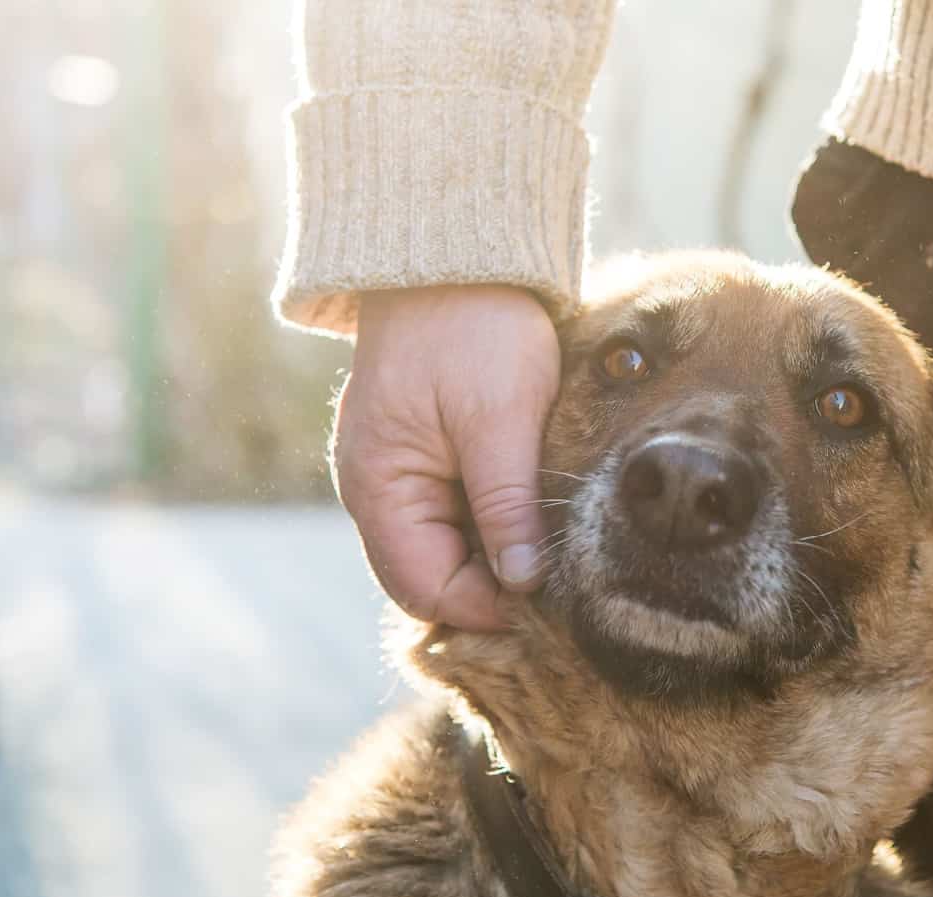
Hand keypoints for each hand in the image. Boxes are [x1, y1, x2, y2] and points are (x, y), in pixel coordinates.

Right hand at [334, 285, 560, 630]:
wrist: (456, 253)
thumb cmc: (473, 327)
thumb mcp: (499, 418)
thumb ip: (506, 504)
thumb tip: (523, 583)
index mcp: (378, 487)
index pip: (424, 589)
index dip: (486, 607)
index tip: (549, 602)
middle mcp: (374, 492)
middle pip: (430, 578)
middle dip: (490, 590)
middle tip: (559, 584)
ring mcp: (395, 475)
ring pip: (445, 551)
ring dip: (494, 557)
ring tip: (550, 548)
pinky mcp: (420, 458)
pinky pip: (452, 516)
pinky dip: (490, 525)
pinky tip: (533, 514)